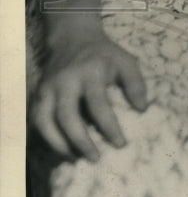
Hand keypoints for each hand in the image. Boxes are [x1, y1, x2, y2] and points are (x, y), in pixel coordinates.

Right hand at [30, 21, 146, 161]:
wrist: (74, 37)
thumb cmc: (105, 55)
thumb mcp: (126, 61)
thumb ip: (136, 84)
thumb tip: (142, 109)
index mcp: (90, 72)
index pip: (98, 104)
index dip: (109, 127)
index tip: (121, 144)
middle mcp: (65, 80)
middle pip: (67, 116)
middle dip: (80, 141)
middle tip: (95, 158)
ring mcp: (48, 87)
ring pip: (44, 121)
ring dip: (58, 144)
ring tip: (76, 159)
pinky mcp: (38, 94)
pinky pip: (36, 120)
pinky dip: (45, 138)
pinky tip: (61, 150)